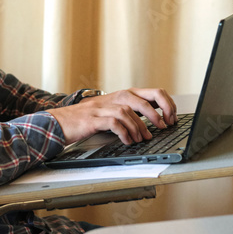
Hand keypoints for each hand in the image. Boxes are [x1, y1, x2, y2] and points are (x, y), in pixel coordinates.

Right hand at [49, 88, 177, 145]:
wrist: (60, 122)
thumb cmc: (88, 120)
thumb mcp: (113, 112)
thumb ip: (131, 114)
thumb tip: (155, 124)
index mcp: (124, 95)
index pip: (153, 92)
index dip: (167, 104)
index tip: (172, 119)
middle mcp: (116, 97)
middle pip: (144, 99)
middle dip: (158, 113)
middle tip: (164, 127)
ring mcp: (104, 107)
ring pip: (129, 111)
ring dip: (140, 127)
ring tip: (143, 138)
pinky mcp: (94, 118)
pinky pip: (114, 123)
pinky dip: (123, 133)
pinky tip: (127, 141)